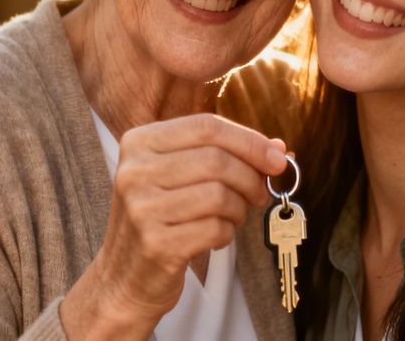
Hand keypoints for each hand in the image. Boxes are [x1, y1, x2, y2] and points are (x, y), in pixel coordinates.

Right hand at [60, 113, 287, 337]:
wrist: (123, 278)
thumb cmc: (161, 218)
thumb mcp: (182, 176)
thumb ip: (228, 155)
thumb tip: (281, 149)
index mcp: (139, 142)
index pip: (207, 127)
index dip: (250, 140)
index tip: (277, 158)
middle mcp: (135, 171)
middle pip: (217, 159)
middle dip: (251, 177)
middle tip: (260, 193)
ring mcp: (142, 208)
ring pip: (220, 195)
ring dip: (239, 208)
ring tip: (232, 217)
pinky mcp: (157, 244)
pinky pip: (216, 228)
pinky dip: (227, 233)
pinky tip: (215, 236)